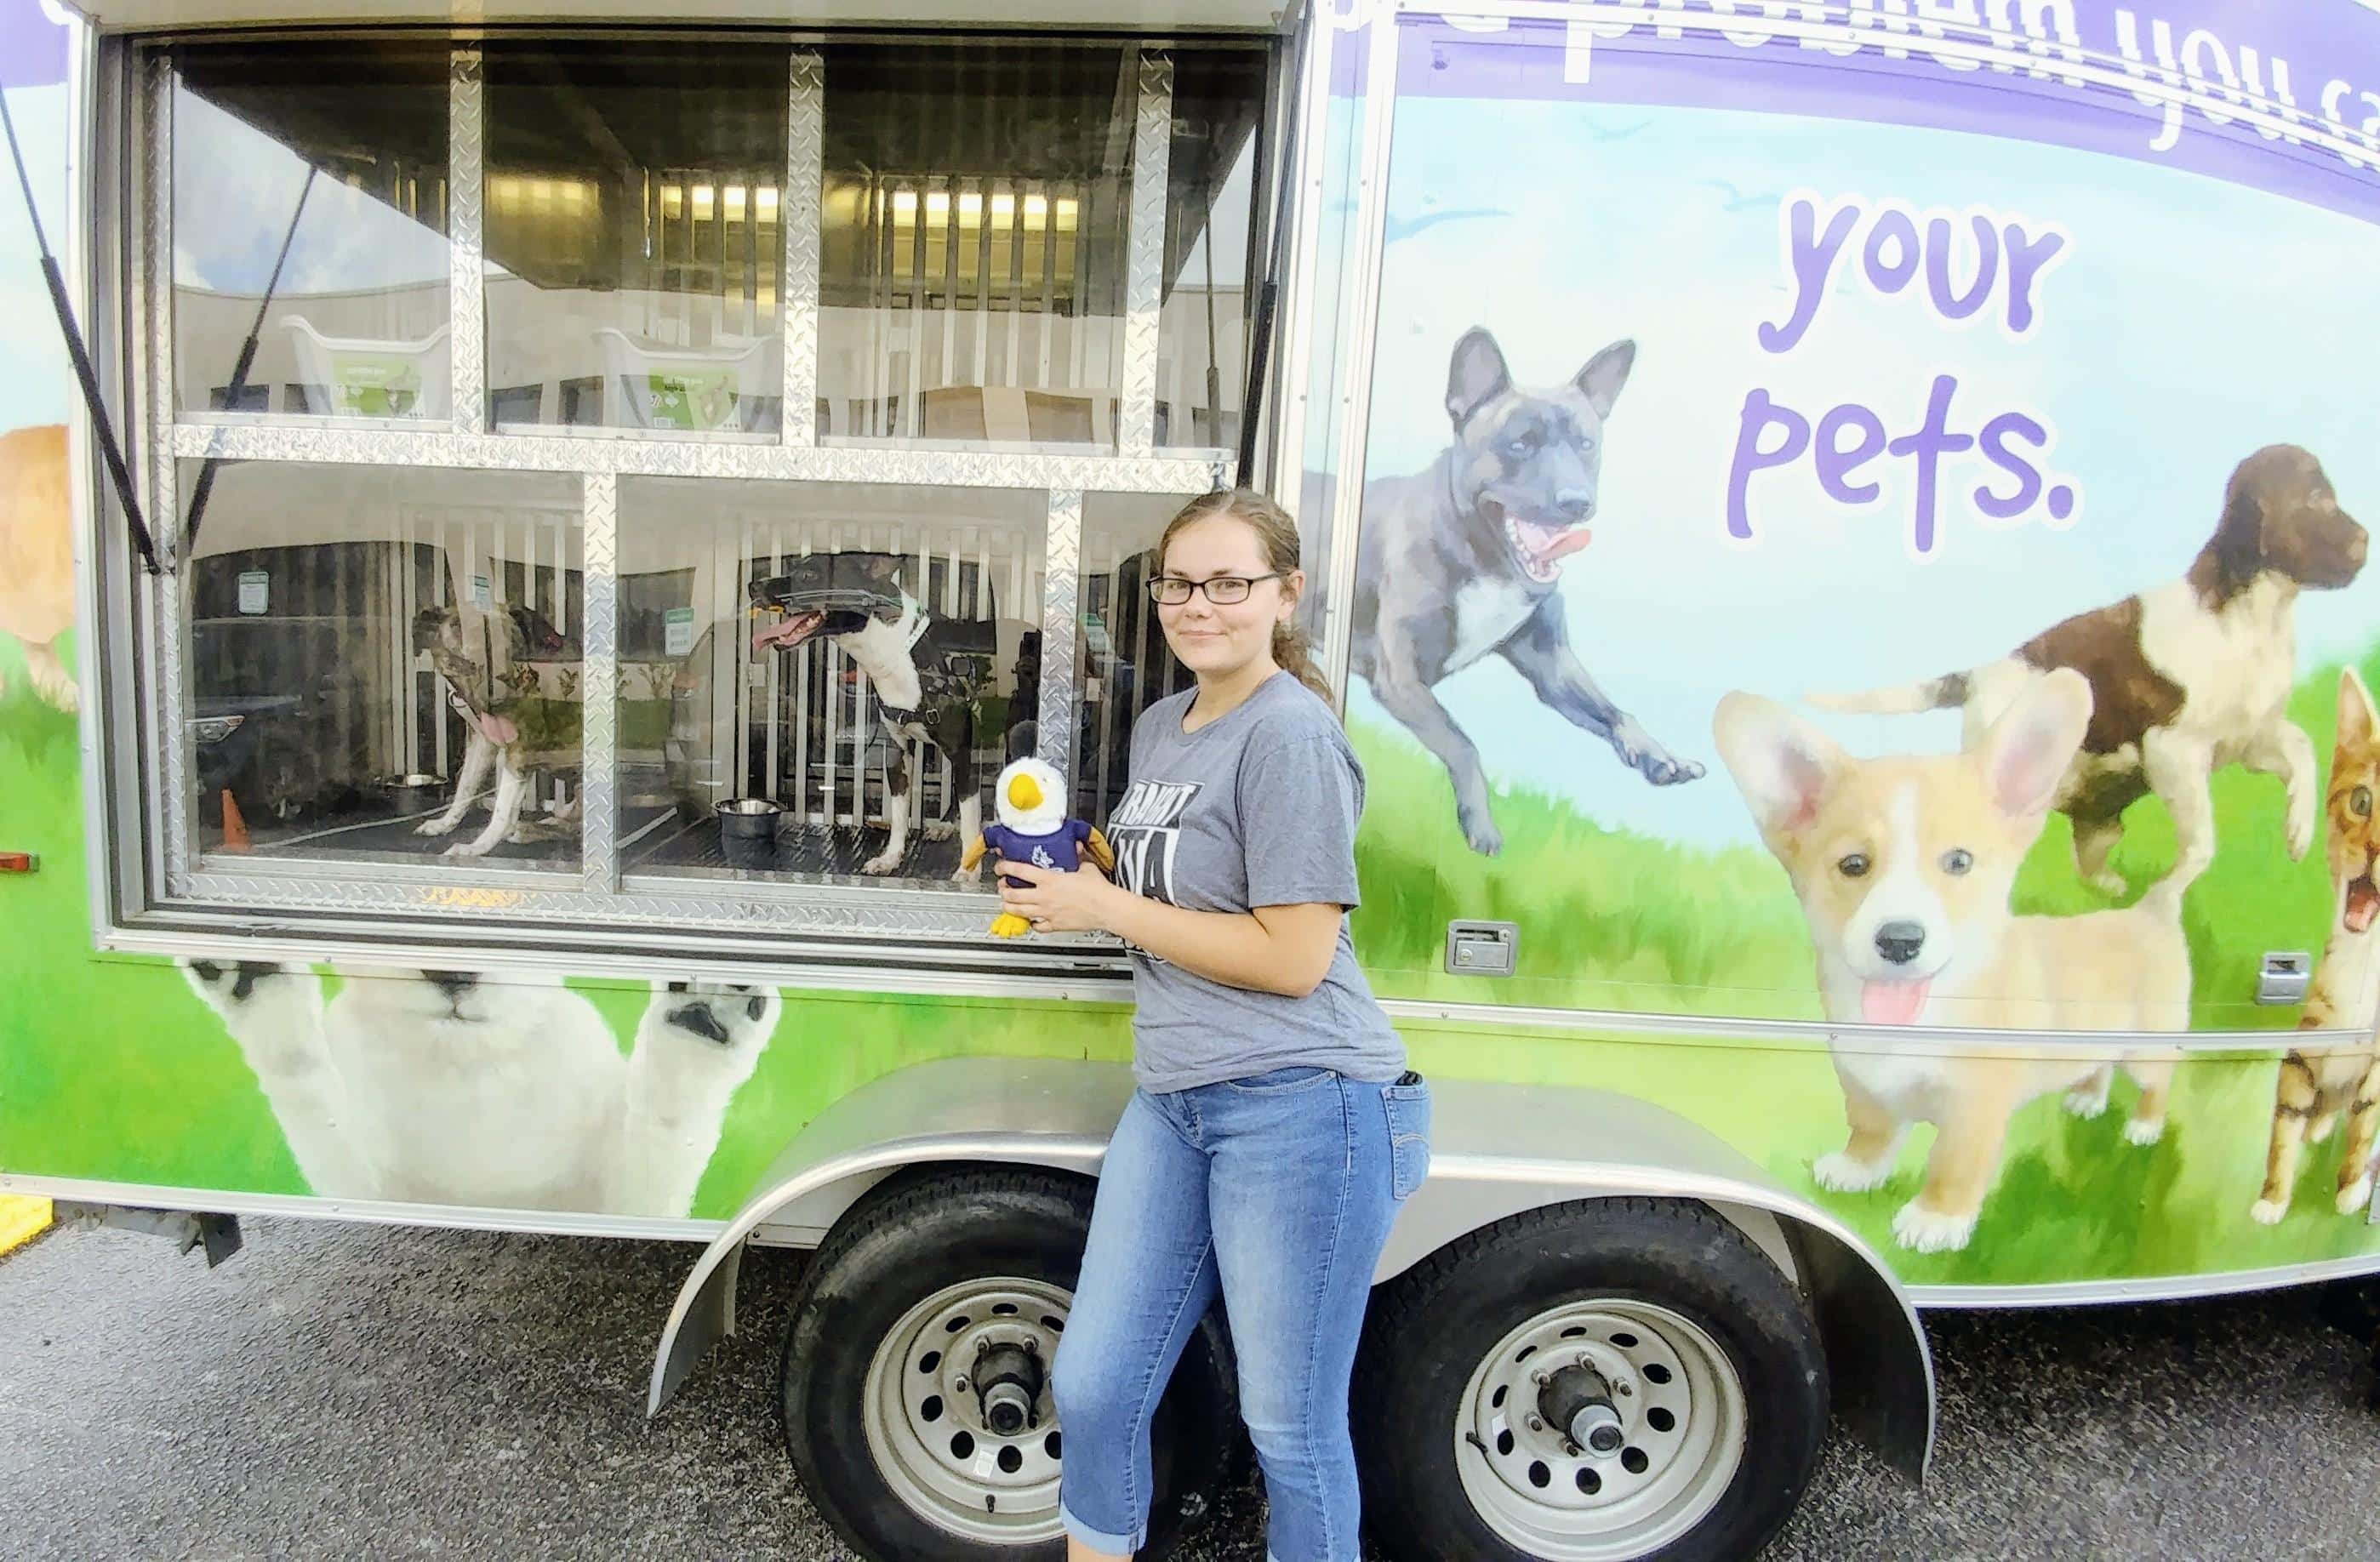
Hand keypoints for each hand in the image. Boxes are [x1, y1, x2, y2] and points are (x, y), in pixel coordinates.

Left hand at [995, 857, 1118, 934]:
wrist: (1107, 908)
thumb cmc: (1099, 890)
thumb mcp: (1086, 867)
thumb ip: (1077, 857)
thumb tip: (1076, 847)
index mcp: (1050, 880)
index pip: (1019, 871)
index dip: (1005, 867)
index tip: (1001, 867)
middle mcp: (1045, 896)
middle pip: (1013, 894)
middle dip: (1003, 890)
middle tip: (1003, 887)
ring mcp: (1047, 912)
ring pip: (1019, 911)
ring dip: (1009, 907)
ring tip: (1007, 903)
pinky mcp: (1054, 925)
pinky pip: (1036, 926)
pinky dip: (1031, 923)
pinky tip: (1032, 920)